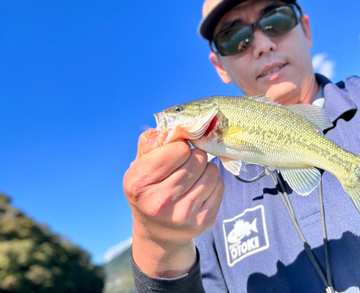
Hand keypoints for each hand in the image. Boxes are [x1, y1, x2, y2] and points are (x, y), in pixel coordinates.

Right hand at [123, 129, 224, 276]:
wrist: (158, 232)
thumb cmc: (149, 189)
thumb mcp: (139, 165)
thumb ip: (150, 142)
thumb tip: (169, 128)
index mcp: (139, 182)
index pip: (177, 149)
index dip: (179, 146)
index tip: (175, 153)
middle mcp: (160, 202)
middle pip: (197, 159)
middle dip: (194, 156)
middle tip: (186, 164)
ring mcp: (183, 215)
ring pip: (211, 171)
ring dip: (205, 168)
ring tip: (193, 175)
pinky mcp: (203, 222)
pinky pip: (220, 186)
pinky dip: (213, 182)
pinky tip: (200, 188)